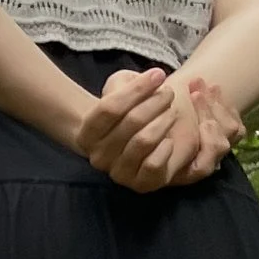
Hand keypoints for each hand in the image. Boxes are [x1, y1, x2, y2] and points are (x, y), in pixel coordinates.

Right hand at [74, 66, 239, 191]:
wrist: (131, 141)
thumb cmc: (126, 110)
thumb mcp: (118, 89)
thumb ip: (128, 82)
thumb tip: (155, 77)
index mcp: (86, 135)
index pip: (110, 108)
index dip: (138, 88)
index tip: (158, 74)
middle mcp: (98, 158)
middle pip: (132, 121)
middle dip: (156, 101)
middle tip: (169, 93)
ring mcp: (118, 174)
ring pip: (144, 140)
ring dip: (165, 120)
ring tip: (171, 111)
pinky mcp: (140, 185)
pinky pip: (154, 164)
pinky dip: (166, 147)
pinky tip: (169, 138)